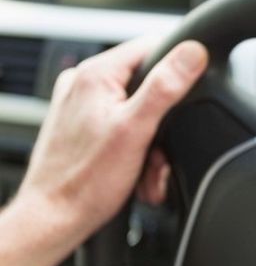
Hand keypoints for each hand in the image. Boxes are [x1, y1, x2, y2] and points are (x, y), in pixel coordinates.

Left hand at [16, 38, 207, 242]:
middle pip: (149, 84)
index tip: (186, 100)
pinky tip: (135, 172)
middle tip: (159, 154)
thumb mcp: (136, 130)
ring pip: (139, 110)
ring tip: (147, 171)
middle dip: (165, 122)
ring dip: (152, 142)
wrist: (54, 218)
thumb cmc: (86, 182)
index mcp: (96, 74)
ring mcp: (80, 104)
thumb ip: (165, 87)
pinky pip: (123, 126)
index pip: (153, 47)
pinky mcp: (81, 125)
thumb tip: (192, 53)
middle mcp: (83, 83)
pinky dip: (135, 149)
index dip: (178, 71)